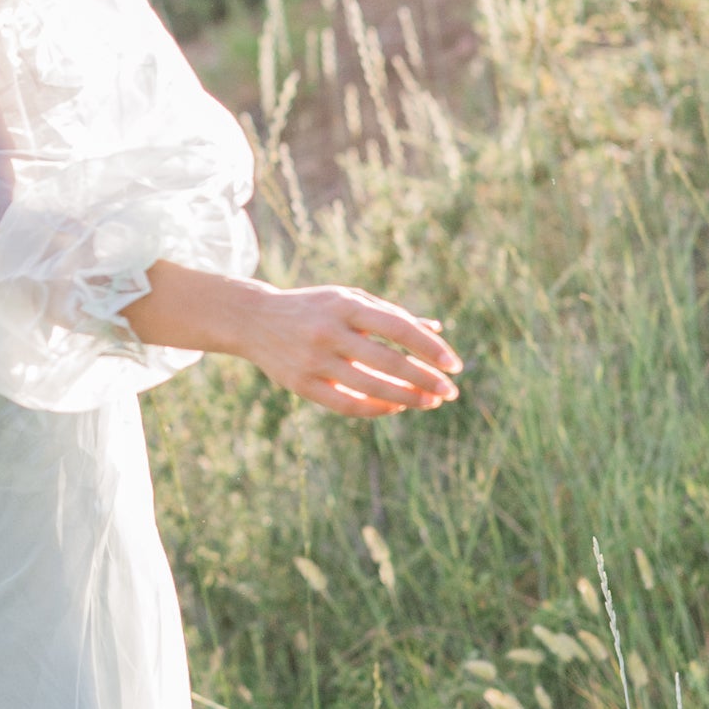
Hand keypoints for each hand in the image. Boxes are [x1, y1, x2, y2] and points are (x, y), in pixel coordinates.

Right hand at [238, 282, 460, 419]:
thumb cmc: (314, 307)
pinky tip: (398, 407)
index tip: (454, 365)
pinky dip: (377, 408)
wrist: (254, 320)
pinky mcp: (303, 384)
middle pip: (388, 361)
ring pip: (371, 387)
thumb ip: (390, 314)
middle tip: (450, 391)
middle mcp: (330, 332)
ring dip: (407, 398)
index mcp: (345, 305)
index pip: (398, 328)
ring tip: (431, 402)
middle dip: (425, 379)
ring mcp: (314, 360)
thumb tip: (436, 329)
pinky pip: (347, 404)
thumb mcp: (349, 300)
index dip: (429, 348)